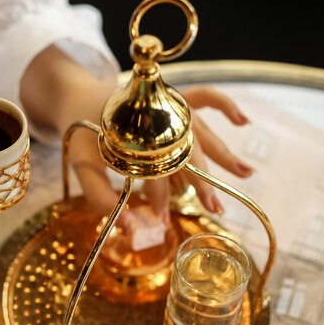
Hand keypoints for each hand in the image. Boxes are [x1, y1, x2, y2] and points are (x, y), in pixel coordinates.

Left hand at [69, 86, 252, 221]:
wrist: (78, 97)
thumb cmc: (81, 134)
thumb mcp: (83, 168)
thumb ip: (100, 198)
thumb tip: (129, 228)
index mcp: (132, 137)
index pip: (153, 173)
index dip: (158, 199)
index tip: (161, 220)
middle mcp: (155, 119)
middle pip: (185, 153)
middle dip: (202, 183)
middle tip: (215, 209)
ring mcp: (167, 106)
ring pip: (201, 132)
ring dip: (223, 154)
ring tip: (246, 174)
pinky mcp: (173, 98)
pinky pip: (205, 97)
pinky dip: (225, 105)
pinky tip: (243, 122)